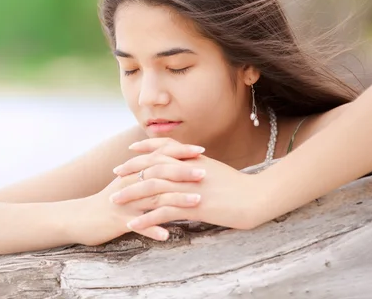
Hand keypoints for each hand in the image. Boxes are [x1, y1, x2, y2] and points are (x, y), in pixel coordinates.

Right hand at [79, 143, 206, 245]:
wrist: (81, 217)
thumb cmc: (112, 201)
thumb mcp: (129, 183)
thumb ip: (149, 173)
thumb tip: (174, 165)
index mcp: (135, 172)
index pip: (160, 157)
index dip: (180, 152)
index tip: (201, 151)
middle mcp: (130, 183)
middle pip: (159, 174)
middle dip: (183, 173)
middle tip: (204, 173)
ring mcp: (125, 202)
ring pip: (152, 199)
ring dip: (175, 200)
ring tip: (196, 202)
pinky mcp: (118, 220)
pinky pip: (137, 226)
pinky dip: (152, 230)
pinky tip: (167, 235)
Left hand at [112, 138, 259, 236]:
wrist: (257, 197)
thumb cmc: (239, 185)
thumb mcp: (216, 169)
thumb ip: (198, 165)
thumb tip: (188, 163)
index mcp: (192, 159)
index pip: (163, 148)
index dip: (145, 149)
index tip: (130, 152)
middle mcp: (186, 170)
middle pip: (151, 167)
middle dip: (130, 170)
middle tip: (114, 176)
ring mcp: (188, 187)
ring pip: (152, 189)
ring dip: (131, 195)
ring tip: (114, 202)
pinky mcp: (192, 206)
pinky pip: (162, 212)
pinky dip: (145, 218)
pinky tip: (132, 223)